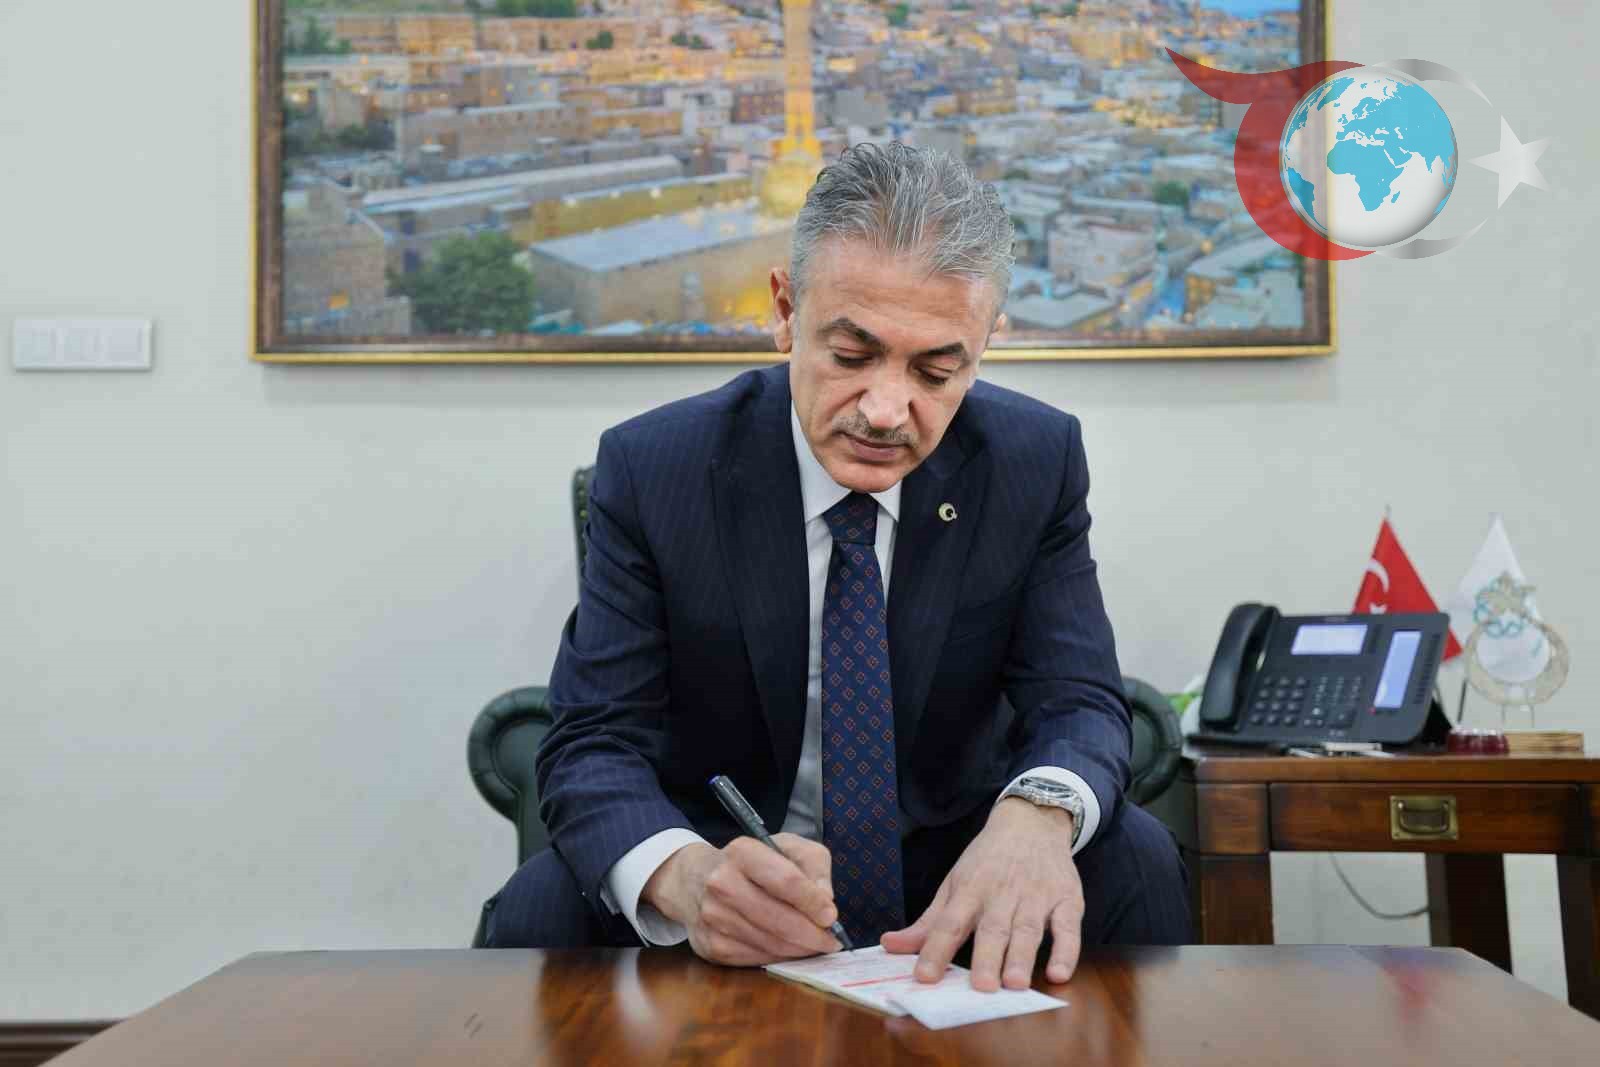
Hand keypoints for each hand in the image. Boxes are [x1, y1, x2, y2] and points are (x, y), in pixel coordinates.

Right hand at [643, 834, 842, 965]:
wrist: (694, 880)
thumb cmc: (751, 863)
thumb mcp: (785, 847)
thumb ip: (814, 865)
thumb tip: (825, 900)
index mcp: (742, 852)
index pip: (785, 880)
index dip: (812, 901)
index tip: (831, 915)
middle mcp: (721, 883)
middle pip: (777, 918)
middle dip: (812, 934)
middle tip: (831, 940)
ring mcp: (712, 917)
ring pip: (769, 943)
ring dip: (799, 950)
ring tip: (816, 946)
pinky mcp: (710, 946)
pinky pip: (755, 959)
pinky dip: (779, 958)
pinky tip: (790, 950)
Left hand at [881, 798, 1082, 990]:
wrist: (1031, 821)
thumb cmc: (987, 861)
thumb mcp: (953, 883)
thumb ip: (927, 922)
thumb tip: (889, 945)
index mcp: (969, 889)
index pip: (949, 923)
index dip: (936, 950)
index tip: (924, 977)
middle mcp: (1002, 893)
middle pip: (993, 928)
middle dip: (987, 958)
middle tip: (981, 988)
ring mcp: (1036, 896)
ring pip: (1028, 929)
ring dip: (1022, 957)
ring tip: (1015, 984)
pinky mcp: (1066, 900)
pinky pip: (1069, 928)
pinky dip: (1066, 951)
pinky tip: (1058, 973)